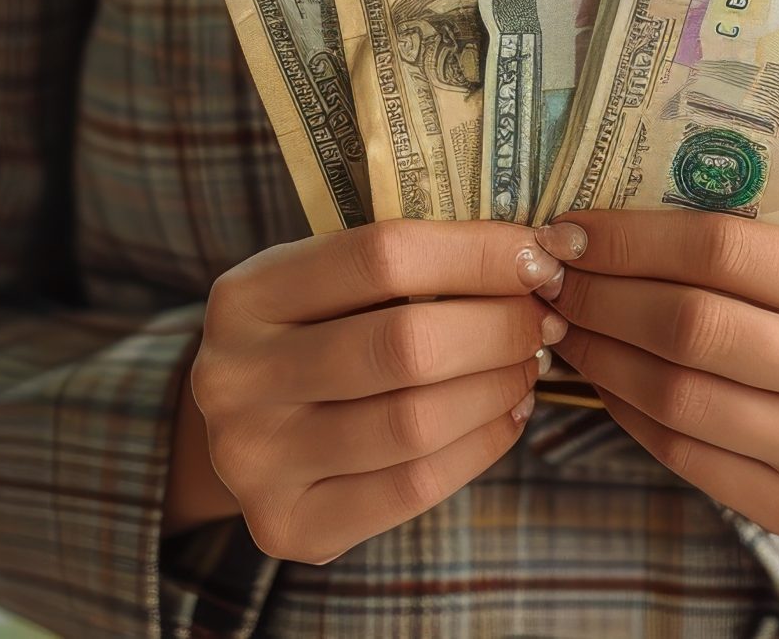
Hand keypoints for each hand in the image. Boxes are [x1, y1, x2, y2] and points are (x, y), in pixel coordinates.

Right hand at [172, 220, 566, 562]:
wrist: (240, 432)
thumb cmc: (309, 337)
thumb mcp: (323, 285)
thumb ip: (403, 267)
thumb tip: (532, 255)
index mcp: (244, 296)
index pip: (381, 257)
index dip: (477, 253)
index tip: (537, 255)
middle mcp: (234, 379)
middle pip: (406, 345)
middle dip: (500, 327)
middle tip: (543, 319)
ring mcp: (255, 461)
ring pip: (417, 421)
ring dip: (498, 386)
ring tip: (528, 365)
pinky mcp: (288, 526)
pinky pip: (414, 486)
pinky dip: (482, 444)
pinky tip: (507, 414)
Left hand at [536, 211, 778, 542]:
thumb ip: (726, 247)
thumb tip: (585, 232)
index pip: (720, 247)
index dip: (628, 238)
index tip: (565, 232)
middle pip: (690, 325)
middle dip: (600, 297)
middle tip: (547, 281)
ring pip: (676, 396)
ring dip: (599, 356)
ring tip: (563, 327)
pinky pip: (682, 453)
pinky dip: (625, 410)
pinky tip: (602, 379)